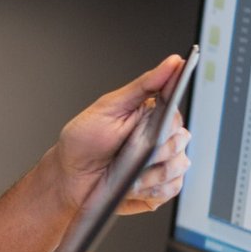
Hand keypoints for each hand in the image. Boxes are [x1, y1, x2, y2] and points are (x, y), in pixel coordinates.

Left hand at [46, 55, 191, 217]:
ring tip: (128, 172)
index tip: (162, 109)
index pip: (175, 101)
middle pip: (181, 137)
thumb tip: (171, 63)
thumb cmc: (83, 142)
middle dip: (158, 146)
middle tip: (133, 149)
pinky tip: (132, 185)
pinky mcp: (160, 187)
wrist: (69, 180)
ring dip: (152, 171)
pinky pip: (172, 187)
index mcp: (149, 113)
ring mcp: (161, 163)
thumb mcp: (108, 107)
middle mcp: (159, 136)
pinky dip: (152, 189)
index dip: (172, 105)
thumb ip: (143, 85)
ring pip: (180, 164)